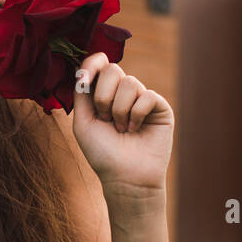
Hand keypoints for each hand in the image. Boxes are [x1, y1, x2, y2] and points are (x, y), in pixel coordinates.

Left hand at [72, 52, 173, 192]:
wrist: (125, 177)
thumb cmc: (102, 153)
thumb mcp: (83, 122)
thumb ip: (81, 94)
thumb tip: (83, 68)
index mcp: (103, 94)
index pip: (99, 65)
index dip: (92, 64)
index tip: (84, 77)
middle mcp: (123, 93)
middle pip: (113, 70)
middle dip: (103, 97)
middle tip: (106, 120)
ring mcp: (142, 99)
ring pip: (130, 83)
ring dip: (119, 110)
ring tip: (122, 130)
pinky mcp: (160, 107)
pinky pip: (147, 96)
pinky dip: (136, 115)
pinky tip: (136, 130)